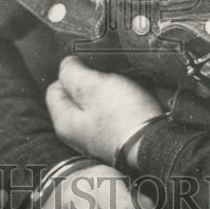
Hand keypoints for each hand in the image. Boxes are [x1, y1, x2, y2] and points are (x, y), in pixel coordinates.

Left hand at [46, 55, 162, 164]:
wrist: (156, 144)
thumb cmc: (123, 115)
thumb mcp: (92, 85)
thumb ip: (72, 72)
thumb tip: (65, 64)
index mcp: (64, 121)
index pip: (54, 88)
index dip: (71, 74)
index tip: (90, 71)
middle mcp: (75, 133)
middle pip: (74, 96)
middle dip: (88, 83)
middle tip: (106, 80)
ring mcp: (94, 137)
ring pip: (93, 103)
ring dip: (104, 92)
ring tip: (119, 90)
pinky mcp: (112, 137)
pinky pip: (108, 113)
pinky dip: (116, 104)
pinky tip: (127, 102)